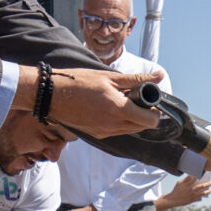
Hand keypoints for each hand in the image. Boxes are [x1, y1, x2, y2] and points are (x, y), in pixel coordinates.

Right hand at [40, 64, 164, 139]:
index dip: (155, 111)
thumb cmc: (79, 82)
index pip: (150, 121)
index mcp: (119, 109)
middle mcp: (113, 125)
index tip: (150, 100)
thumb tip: (159, 76)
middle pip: (142, 127)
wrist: (52, 95)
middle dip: (144, 114)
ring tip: (121, 101)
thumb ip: (136, 79)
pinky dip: (119, 122)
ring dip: (131, 118)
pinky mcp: (96, 134)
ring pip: (129, 130)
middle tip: (137, 98)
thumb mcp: (110, 77)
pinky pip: (116, 131)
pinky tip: (110, 107)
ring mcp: (104, 132)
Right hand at [157, 174, 210, 210]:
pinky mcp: (191, 200)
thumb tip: (192, 176)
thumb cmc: (176, 190)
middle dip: (207, 184)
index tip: (204, 175)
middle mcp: (190, 189)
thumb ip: (186, 179)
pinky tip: (203, 196)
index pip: (195, 179)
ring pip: (202, 193)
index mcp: (187, 184)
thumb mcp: (179, 183)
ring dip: (207, 191)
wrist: (172, 200)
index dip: (200, 176)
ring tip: (210, 190)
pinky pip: (199, 198)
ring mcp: (191, 195)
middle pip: (201, 186)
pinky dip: (201, 197)